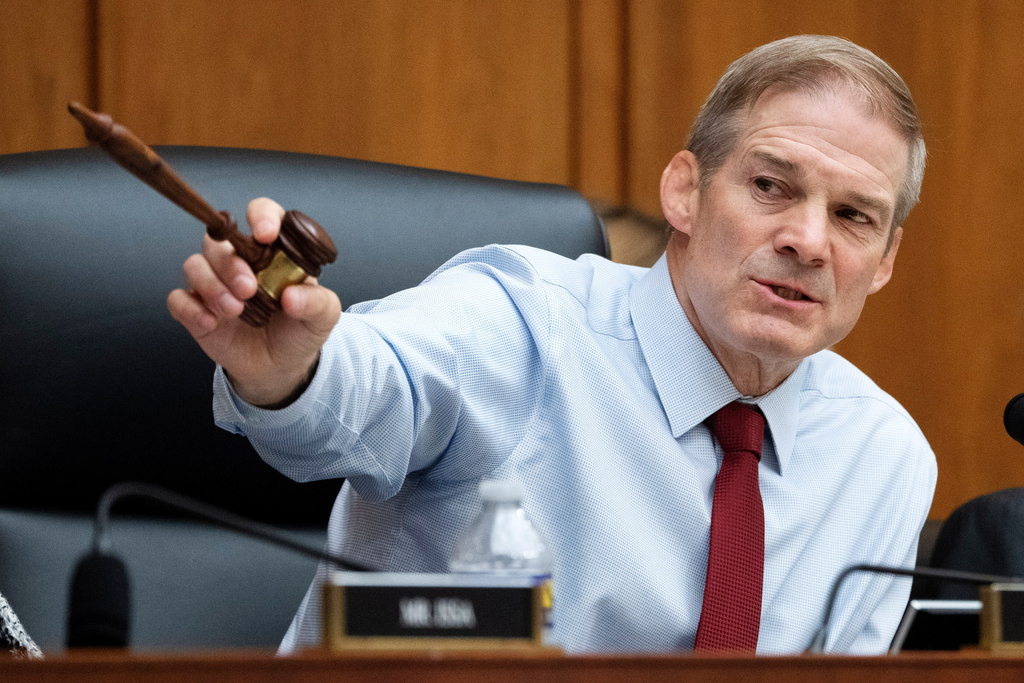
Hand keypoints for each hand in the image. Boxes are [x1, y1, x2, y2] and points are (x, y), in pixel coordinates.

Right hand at [167, 197, 341, 406]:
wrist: (281, 367)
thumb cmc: (301, 331)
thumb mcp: (323, 317)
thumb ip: (316, 302)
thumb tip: (291, 296)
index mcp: (272, 251)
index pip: (262, 214)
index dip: (261, 216)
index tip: (265, 234)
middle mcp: (240, 260)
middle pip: (219, 240)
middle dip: (230, 263)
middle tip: (248, 289)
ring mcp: (215, 283)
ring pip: (194, 265)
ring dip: (211, 285)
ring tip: (235, 310)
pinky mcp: (196, 309)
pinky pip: (178, 299)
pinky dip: (190, 309)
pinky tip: (210, 323)